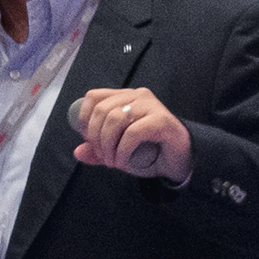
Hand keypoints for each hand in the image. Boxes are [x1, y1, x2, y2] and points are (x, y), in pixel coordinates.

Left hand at [70, 87, 190, 184]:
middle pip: (101, 110)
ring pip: (115, 118)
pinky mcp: (161, 120)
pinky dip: (123, 150)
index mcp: (125, 97)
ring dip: (108, 146)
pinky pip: (132, 132)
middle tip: (103, 157)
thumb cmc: (151, 153)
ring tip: (113, 162)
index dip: (84, 119)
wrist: (180, 162)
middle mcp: (137, 96)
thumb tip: (78, 152)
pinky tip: (124, 162)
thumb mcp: (118, 153)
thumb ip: (98, 152)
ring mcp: (151, 105)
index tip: (89, 140)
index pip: (94, 97)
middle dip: (96, 138)